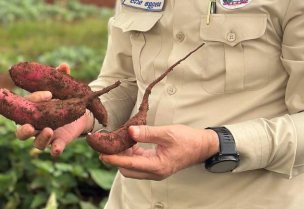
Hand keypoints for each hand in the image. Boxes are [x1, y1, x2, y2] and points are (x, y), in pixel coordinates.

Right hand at [15, 62, 92, 156]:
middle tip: (29, 126)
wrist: (80, 112)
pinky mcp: (59, 142)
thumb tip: (64, 66)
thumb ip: (60, 77)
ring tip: (49, 131)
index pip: (28, 105)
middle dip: (23, 130)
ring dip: (41, 138)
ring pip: (37, 143)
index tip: (48, 95)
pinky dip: (55, 149)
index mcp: (33, 109)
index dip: (36, 99)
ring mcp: (46, 135)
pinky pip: (54, 149)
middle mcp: (36, 125)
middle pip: (21, 132)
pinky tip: (57, 148)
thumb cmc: (63, 97)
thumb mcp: (61, 88)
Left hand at [100, 124, 218, 179]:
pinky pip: (139, 162)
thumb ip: (147, 132)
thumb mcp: (167, 132)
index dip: (114, 159)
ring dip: (124, 155)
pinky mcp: (156, 165)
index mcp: (157, 166)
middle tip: (108, 144)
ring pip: (132, 167)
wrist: (201, 146)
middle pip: (128, 169)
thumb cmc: (187, 139)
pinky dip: (132, 154)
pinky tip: (130, 141)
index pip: (130, 164)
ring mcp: (155, 170)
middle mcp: (155, 172)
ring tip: (118, 140)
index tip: (102, 154)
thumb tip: (130, 131)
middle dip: (116, 158)